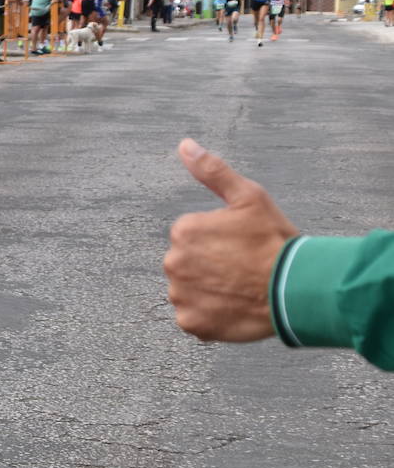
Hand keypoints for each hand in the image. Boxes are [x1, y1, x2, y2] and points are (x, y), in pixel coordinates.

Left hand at [164, 138, 299, 342]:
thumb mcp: (248, 196)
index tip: (242, 245)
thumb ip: (212, 170)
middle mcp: (172, 263)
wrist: (295, 288)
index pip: (193, 236)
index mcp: (182, 231)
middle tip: (243, 268)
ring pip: (190, 290)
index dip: (220, 240)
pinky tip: (233, 307)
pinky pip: (194, 317)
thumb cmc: (274, 240)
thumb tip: (184, 145)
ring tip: (240, 288)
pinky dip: (210, 315)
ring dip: (209, 290)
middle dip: (210, 265)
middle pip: (188, 263)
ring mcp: (180, 295)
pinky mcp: (191, 323)